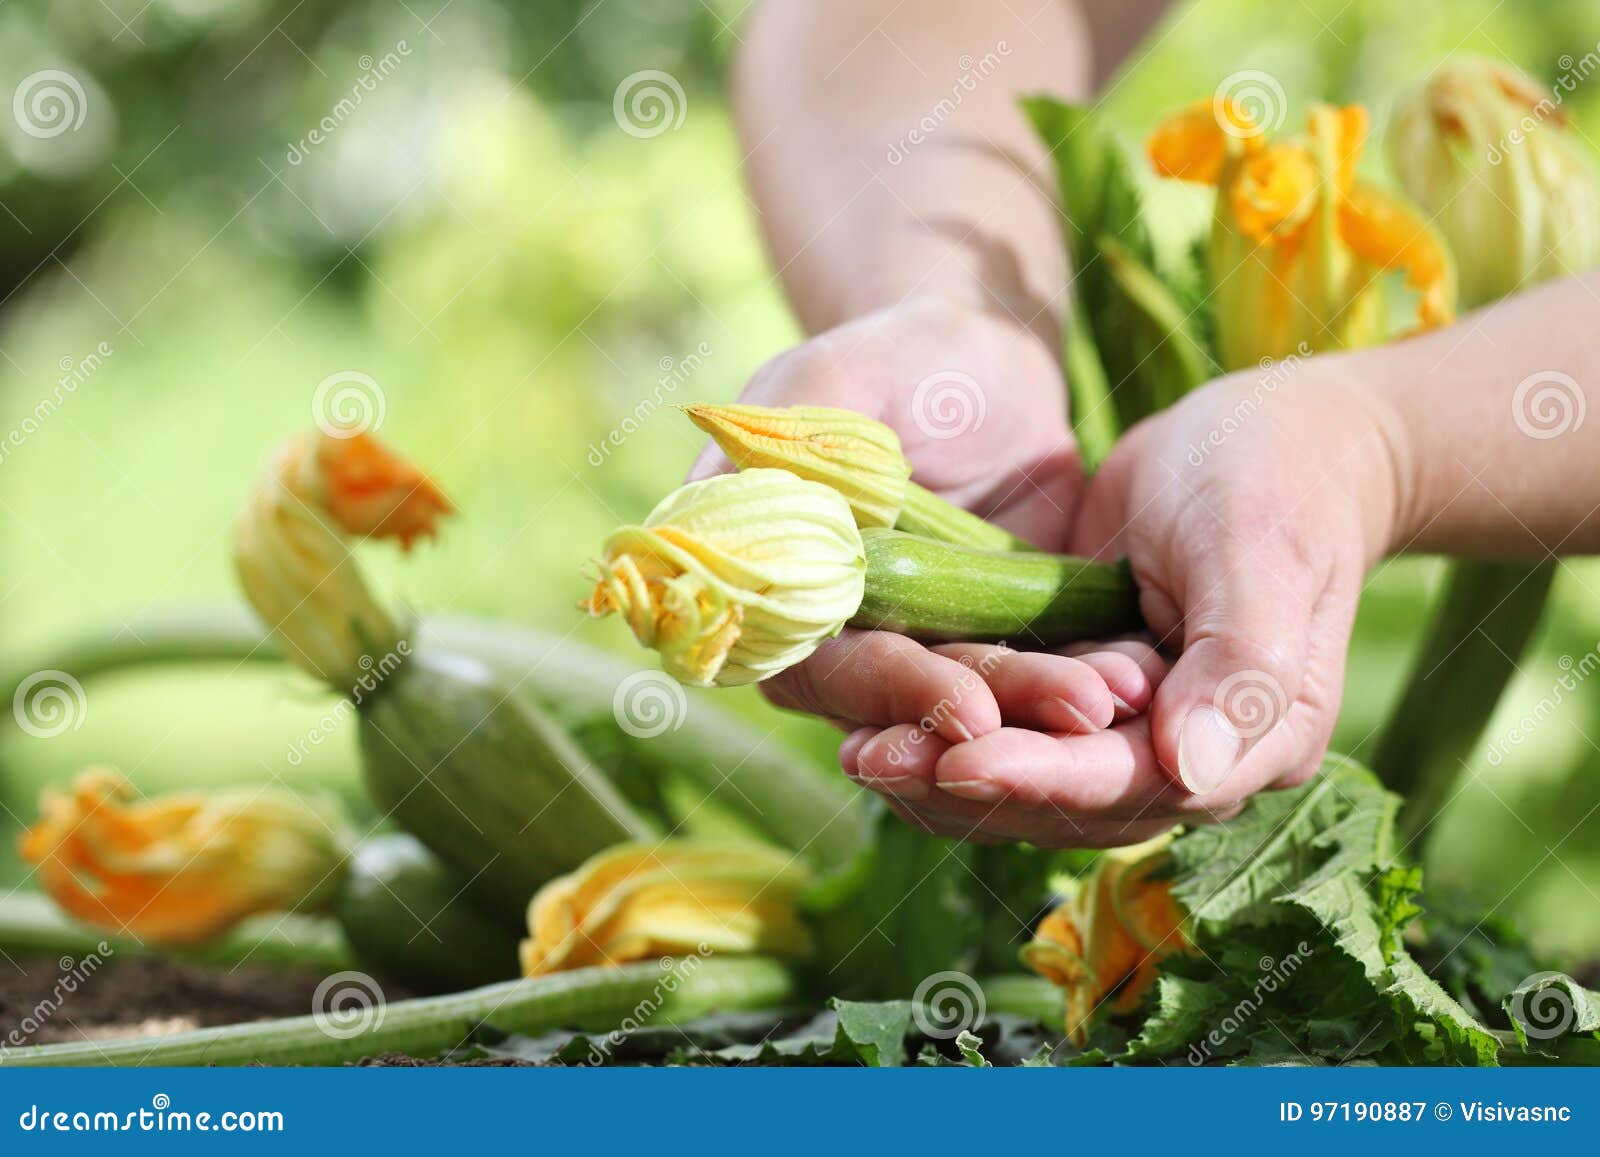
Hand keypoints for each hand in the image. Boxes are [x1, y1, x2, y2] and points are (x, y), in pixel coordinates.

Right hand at [689, 294, 1158, 755]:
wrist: (985, 366)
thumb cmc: (894, 357)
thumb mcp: (837, 378)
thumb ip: (787, 438)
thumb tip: (716, 509)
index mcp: (777, 594)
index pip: (828, 671)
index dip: (897, 693)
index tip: (974, 707)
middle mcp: (838, 644)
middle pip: (911, 709)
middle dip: (1001, 713)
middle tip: (1087, 711)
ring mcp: (919, 654)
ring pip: (980, 706)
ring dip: (1050, 711)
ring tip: (1124, 694)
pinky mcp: (990, 648)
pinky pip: (1034, 681)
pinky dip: (1081, 683)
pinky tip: (1137, 680)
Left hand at [845, 356, 1401, 844]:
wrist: (1273, 437)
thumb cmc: (1273, 480)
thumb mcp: (1259, 552)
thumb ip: (1242, 666)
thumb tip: (1192, 771)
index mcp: (1259, 741)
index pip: (1133, 780)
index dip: (1041, 776)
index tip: (955, 759)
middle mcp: (1196, 760)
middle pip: (1069, 798)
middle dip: (967, 781)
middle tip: (869, 759)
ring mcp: (1140, 736)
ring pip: (1031, 777)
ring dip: (944, 769)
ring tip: (857, 751)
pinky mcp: (1090, 701)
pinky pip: (1016, 733)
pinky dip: (952, 729)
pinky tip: (879, 719)